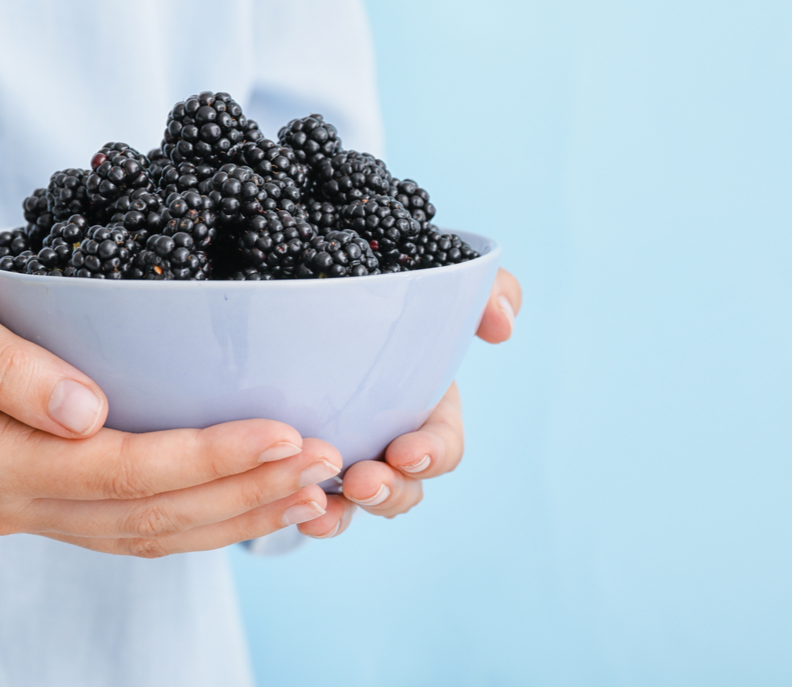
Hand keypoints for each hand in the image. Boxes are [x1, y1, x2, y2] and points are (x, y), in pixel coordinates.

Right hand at [0, 237, 340, 555]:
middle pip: (144, 516)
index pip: (114, 472)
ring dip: (233, 513)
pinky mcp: (48, 492)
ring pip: (146, 534)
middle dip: (240, 491)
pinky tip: (255, 495)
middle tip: (324, 461)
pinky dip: (200, 514)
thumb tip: (84, 411)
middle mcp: (9, 498)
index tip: (283, 431)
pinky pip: (133, 523)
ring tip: (312, 487)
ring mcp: (28, 505)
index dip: (203, 458)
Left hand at [297, 267, 522, 537]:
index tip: (407, 451)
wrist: (300, 278)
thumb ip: (487, 289)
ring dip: (344, 515)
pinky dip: (300, 511)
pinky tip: (288, 510)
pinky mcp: (298, 461)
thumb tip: (503, 324)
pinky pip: (303, 499)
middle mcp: (387, 439)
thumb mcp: (435, 276)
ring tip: (320, 512)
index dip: (432, 455)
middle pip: (402, 488)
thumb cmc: (381, 282)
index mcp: (426, 407)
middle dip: (388, 493)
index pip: (443, 446)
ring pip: (353, 505)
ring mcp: (345, 455)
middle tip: (361, 482)